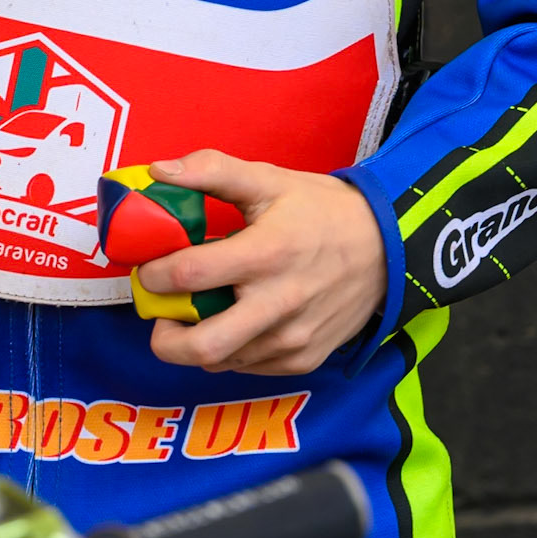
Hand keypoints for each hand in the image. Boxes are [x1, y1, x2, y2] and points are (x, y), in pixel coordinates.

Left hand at [137, 151, 387, 376]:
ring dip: (196, 341)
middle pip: (200, 344)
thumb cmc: (321, 209)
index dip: (155, 275)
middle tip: (159, 312)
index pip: (190, 275)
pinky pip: (248, 366)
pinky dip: (229, 350)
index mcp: (265, 254)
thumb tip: (157, 171)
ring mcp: (292, 339)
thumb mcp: (268, 179)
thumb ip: (210, 171)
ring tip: (198, 311)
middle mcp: (277, 304)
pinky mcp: (303, 360)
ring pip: (220, 360)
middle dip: (163, 336)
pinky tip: (234, 320)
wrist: (387, 246)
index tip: (149, 269)